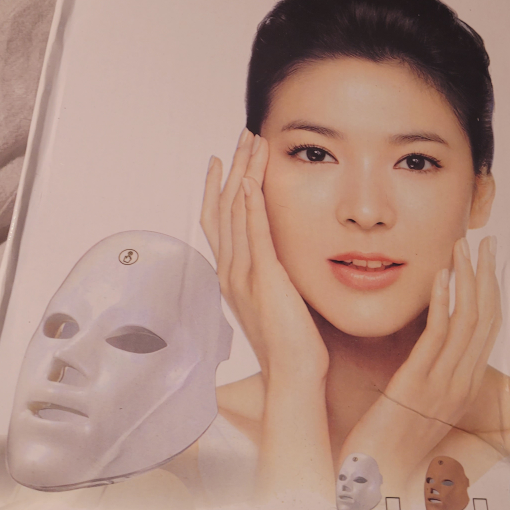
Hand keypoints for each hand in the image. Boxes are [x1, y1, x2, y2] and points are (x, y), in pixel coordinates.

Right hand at [201, 129, 328, 385]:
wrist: (292, 373)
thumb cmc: (289, 342)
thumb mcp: (275, 300)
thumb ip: (270, 274)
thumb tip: (277, 257)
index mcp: (232, 276)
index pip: (218, 221)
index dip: (217, 187)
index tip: (223, 159)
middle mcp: (230, 271)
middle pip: (222, 207)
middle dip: (232, 167)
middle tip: (241, 135)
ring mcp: (244, 274)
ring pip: (235, 212)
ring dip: (242, 173)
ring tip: (250, 143)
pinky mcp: (264, 278)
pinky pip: (254, 234)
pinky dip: (250, 205)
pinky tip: (250, 181)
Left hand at [341, 236, 500, 486]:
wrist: (372, 483)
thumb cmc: (386, 443)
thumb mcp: (414, 405)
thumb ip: (425, 375)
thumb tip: (423, 348)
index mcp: (463, 387)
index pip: (488, 329)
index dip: (489, 290)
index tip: (485, 259)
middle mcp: (461, 385)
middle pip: (485, 319)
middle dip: (486, 275)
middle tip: (482, 241)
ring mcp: (442, 386)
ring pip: (468, 322)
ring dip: (466, 279)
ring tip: (460, 247)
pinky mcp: (416, 387)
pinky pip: (437, 338)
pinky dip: (442, 303)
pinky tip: (438, 277)